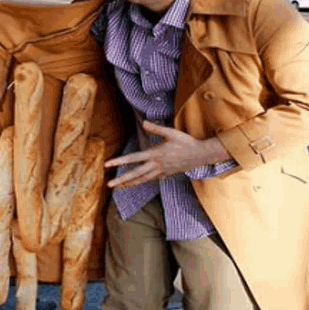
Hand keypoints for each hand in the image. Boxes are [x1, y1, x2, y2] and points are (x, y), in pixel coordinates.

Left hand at [104, 121, 229, 187]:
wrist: (201, 155)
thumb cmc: (186, 141)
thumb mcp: (171, 132)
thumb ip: (156, 128)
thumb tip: (143, 122)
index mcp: (155, 154)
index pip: (133, 158)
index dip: (119, 161)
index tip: (108, 164)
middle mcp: (156, 165)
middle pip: (135, 174)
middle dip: (121, 180)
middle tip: (109, 185)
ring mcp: (161, 172)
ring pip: (142, 180)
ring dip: (130, 183)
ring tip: (118, 187)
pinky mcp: (166, 175)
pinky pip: (151, 179)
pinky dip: (142, 181)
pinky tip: (135, 182)